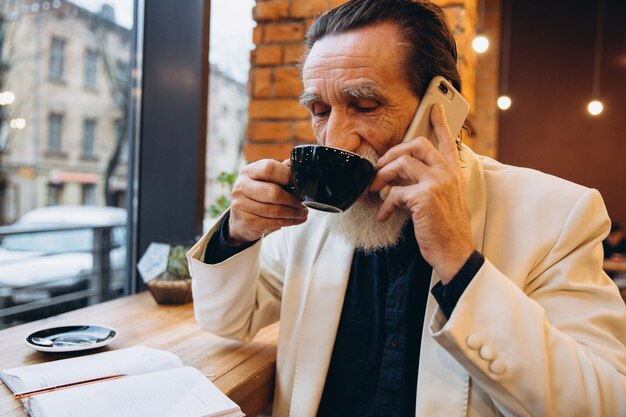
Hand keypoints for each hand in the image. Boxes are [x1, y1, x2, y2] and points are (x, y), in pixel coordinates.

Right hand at [228, 159, 307, 244]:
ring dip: (293, 212)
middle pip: (273, 192)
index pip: (269, 168)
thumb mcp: (264, 180)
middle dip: (292, 199)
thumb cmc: (257, 196)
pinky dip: (289, 221)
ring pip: (275, 210)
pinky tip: (296, 219)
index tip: (298, 183)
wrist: (240, 220)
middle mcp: (242, 186)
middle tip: (303, 202)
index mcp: (248, 171)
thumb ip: (281, 171)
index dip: (287, 175)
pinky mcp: (247, 222)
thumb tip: (299, 168)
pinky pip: (273, 222)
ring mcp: (242, 205)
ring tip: (303, 212)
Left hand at [369, 104, 474, 282]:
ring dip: (383, 175)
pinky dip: (384, 204)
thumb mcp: (443, 201)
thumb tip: (400, 177)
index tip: (434, 107)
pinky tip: (383, 215)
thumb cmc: (445, 229)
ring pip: (402, 163)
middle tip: (381, 165)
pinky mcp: (424, 197)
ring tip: (375, 188)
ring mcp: (437, 183)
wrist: (454, 253)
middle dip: (394, 151)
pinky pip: (395, 192)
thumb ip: (429, 183)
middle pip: (418, 144)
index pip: (448, 141)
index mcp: (453, 173)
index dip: (440, 122)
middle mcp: (447, 173)